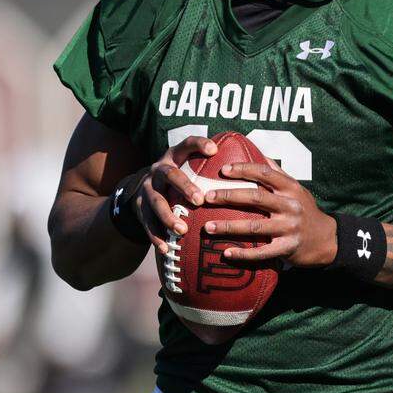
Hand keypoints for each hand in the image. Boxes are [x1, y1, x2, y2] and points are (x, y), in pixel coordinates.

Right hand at [134, 135, 217, 255]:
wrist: (141, 187)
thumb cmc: (180, 176)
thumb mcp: (189, 164)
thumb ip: (212, 164)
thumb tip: (253, 162)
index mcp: (174, 156)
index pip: (187, 144)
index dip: (199, 144)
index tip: (214, 150)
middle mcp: (159, 169)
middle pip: (170, 174)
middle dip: (184, 186)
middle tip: (199, 200)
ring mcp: (147, 188)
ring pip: (156, 201)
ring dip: (168, 216)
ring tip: (181, 230)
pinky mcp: (139, 207)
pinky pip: (146, 223)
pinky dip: (156, 236)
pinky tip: (166, 248)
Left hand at [205, 158, 337, 267]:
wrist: (326, 239)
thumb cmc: (306, 210)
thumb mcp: (297, 189)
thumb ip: (278, 173)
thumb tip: (258, 151)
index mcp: (291, 189)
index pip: (265, 174)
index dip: (244, 169)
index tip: (223, 170)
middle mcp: (290, 206)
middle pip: (256, 198)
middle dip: (229, 196)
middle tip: (207, 197)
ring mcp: (289, 228)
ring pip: (254, 227)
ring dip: (229, 227)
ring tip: (208, 227)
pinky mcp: (287, 248)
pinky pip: (262, 252)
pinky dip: (243, 253)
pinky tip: (225, 252)